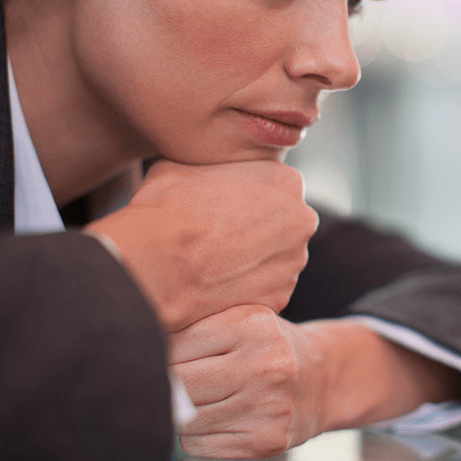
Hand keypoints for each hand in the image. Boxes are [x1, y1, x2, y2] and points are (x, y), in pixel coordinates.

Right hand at [85, 159, 316, 330]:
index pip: (275, 186)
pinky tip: (218, 285)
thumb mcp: (187, 163)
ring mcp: (294, 262)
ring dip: (254, 261)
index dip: (246, 196)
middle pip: (282, 224)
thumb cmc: (169, 204)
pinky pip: (266, 291)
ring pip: (276, 259)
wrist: (158, 260)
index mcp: (287, 180)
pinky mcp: (280, 297)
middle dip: (257, 230)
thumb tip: (200, 169)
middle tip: (221, 234)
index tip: (224, 204)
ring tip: (216, 261)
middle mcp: (302, 220)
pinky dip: (247, 290)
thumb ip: (213, 165)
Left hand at [169, 306, 326, 456]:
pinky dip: (196, 435)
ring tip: (201, 399)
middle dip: (167, 385)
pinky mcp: (264, 442)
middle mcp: (265, 366)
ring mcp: (267, 408)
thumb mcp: (243, 320)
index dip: (160, 353)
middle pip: (180, 384)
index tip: (161, 355)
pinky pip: (198, 445)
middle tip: (171, 382)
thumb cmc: (268, 347)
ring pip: (185, 419)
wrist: (323, 381)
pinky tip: (217, 419)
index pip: (176, 345)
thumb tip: (133, 352)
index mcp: (254, 325)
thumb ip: (195, 329)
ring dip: (181, 413)